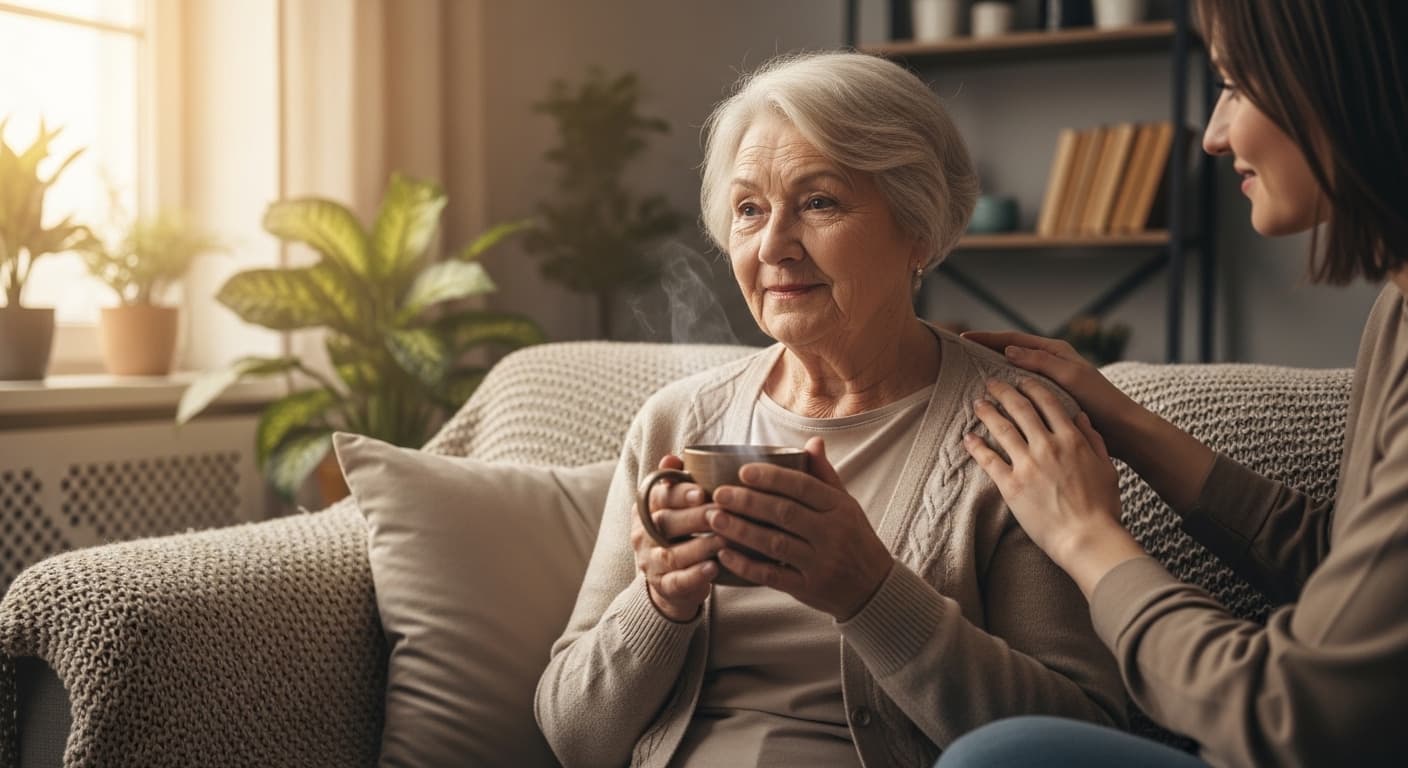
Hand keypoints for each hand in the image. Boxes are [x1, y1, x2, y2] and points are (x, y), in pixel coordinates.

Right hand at [631, 454, 721, 621]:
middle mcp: (642, 534)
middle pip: (665, 524)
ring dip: (699, 546)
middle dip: (695, 518)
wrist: (671, 580)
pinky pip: (677, 581)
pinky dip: (695, 575)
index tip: (701, 491)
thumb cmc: (679, 532)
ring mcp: (650, 562)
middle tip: (721, 514)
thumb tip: (672, 457)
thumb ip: (675, 482)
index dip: (679, 493)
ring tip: (724, 541)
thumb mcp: (674, 506)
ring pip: (672, 554)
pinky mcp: (663, 586)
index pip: (658, 497)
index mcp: (645, 509)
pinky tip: (714, 568)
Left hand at [707, 437, 893, 620]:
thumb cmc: (854, 539)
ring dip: (741, 530)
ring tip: (715, 518)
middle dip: (748, 502)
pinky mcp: (808, 589)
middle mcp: (832, 535)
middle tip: (719, 493)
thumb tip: (812, 442)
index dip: (771, 478)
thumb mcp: (847, 505)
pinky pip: (772, 576)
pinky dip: (746, 565)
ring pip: (775, 544)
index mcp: (840, 508)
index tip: (743, 471)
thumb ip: (825, 475)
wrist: (874, 588)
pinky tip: (724, 553)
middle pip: (784, 513)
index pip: (803, 487)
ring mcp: (820, 564)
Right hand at [961, 330, 1144, 459]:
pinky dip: (1007, 393)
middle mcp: (1051, 364)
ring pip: (1015, 373)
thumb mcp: (1070, 376)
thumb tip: (1008, 350)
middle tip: (961, 357)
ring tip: (971, 379)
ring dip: (995, 374)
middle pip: (1011, 353)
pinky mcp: (1050, 402)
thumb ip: (1041, 361)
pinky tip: (993, 403)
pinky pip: (1022, 392)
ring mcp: (1050, 383)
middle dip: (986, 352)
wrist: (1122, 430)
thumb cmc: (1100, 400)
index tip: (964, 339)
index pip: (1013, 339)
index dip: (987, 338)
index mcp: (1055, 352)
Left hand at [963, 378, 1145, 597]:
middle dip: (1004, 392)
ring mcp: (1028, 465)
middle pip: (1020, 409)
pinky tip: (968, 437)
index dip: (1032, 387)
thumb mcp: (1106, 468)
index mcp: (1072, 439)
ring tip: (977, 403)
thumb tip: (1081, 417)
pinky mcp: (1011, 485)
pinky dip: (977, 446)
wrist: (1087, 538)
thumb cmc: (1102, 507)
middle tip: (991, 382)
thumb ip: (1094, 440)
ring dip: (987, 412)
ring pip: (1002, 429)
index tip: (1022, 380)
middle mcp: (1048, 446)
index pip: (1048, 403)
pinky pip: (989, 460)